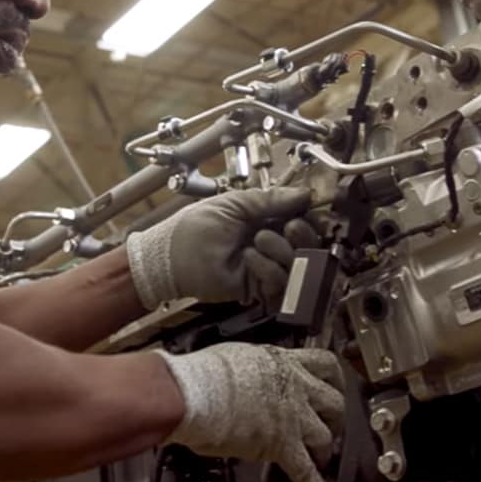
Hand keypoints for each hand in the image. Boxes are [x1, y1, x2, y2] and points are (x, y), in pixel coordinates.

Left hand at [126, 188, 310, 309]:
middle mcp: (269, 243)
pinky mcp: (258, 288)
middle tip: (290, 227)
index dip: (308, 216)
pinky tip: (249, 259)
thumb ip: (269, 199)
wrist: (172, 256)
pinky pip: (279, 283)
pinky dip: (268, 269)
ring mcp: (265, 267)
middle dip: (302, 234)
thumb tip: (303, 193)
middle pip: (306, 244)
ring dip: (281, 250)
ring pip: (297, 264)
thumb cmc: (195, 226)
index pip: (300, 219)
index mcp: (264, 219)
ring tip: (259, 241)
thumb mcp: (233, 204)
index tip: (306, 211)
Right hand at [157, 343, 345, 481]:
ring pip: (326, 436)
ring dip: (325, 448)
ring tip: (320, 455)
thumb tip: (247, 375)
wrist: (197, 392)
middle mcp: (294, 388)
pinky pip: (306, 469)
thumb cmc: (206, 373)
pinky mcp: (282, 445)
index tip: (334, 382)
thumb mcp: (237, 355)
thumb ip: (254, 367)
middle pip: (334, 401)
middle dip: (335, 415)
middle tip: (330, 422)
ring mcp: (292, 418)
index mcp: (282, 362)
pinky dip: (312, 480)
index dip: (334, 377)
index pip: (324, 363)